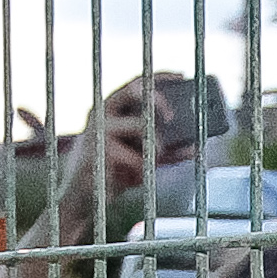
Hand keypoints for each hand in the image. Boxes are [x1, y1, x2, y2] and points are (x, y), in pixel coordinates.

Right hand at [47, 74, 166, 239]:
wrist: (82, 201)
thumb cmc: (114, 175)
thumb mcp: (142, 157)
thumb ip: (163, 147)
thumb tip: (194, 146)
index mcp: (109, 109)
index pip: (135, 82)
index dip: (159, 76)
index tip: (181, 75)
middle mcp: (100, 113)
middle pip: (135, 90)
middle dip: (160, 99)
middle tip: (175, 116)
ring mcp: (97, 130)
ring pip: (143, 126)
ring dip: (157, 147)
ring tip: (152, 162)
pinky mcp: (98, 152)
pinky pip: (137, 158)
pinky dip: (143, 170)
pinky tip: (133, 179)